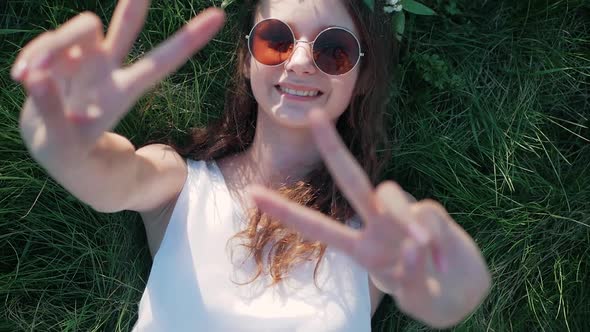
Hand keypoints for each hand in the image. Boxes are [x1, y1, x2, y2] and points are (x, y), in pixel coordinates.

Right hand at [12, 1, 224, 161]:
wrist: (55, 150)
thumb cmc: (73, 149)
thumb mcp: (65, 142)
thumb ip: (51, 110)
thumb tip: (35, 76)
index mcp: (125, 91)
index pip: (162, 62)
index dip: (188, 40)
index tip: (220, 17)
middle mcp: (108, 68)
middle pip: (128, 29)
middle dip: (136, 6)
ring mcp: (82, 60)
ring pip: (79, 29)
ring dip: (52, 47)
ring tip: (28, 76)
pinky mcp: (54, 57)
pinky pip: (43, 46)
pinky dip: (31, 59)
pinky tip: (22, 77)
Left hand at [248, 109, 490, 327]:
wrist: (464, 292)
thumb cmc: (429, 292)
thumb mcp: (412, 291)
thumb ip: (410, 269)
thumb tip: (417, 240)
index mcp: (360, 248)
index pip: (317, 227)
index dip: (286, 212)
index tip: (253, 195)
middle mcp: (377, 225)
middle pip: (351, 180)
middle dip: (333, 149)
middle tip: (314, 114)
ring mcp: (403, 218)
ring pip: (392, 195)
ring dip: (405, 220)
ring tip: (423, 253)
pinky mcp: (432, 214)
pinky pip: (429, 216)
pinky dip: (435, 240)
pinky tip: (441, 261)